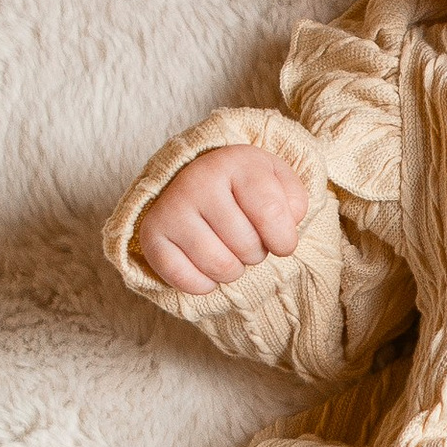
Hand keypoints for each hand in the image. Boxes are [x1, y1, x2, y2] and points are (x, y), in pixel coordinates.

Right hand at [135, 144, 307, 292]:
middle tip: (246, 239)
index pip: (270, 214)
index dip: (284, 239)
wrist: (196, 184)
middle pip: (247, 246)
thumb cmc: (246, 188)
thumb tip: (287, 225)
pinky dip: (205, 284)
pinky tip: (205, 265)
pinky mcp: (151, 236)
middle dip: (256, 253)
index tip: (282, 240)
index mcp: (234, 162)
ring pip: (220, 267)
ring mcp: (171, 209)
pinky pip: (187, 281)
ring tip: (229, 250)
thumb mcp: (278, 182)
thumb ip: (294, 201)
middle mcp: (197, 181)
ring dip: (234, 270)